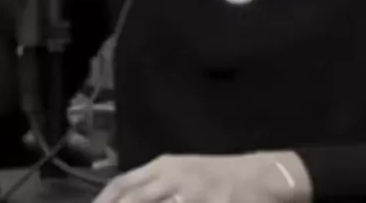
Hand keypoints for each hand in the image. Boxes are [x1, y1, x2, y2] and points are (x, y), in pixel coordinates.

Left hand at [93, 151, 312, 202]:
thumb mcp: (180, 173)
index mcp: (164, 166)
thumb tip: (119, 198)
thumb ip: (151, 186)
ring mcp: (194, 193)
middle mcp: (174, 176)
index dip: (103, 202)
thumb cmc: (215, 177)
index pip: (123, 184)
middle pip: (134, 198)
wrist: (261, 175)